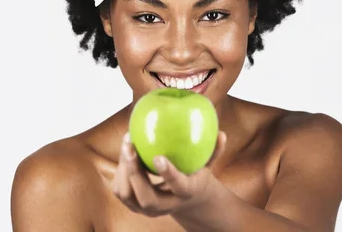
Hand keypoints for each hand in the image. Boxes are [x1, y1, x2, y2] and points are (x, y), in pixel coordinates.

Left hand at [111, 131, 226, 217]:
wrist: (184, 201)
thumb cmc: (195, 175)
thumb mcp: (206, 165)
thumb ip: (214, 151)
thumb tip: (222, 134)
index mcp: (184, 194)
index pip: (177, 186)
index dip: (168, 173)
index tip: (159, 156)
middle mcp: (164, 206)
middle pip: (146, 197)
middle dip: (134, 171)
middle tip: (130, 144)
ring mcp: (146, 209)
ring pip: (127, 194)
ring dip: (123, 168)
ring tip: (127, 142)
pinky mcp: (133, 205)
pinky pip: (120, 189)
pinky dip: (119, 170)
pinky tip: (125, 150)